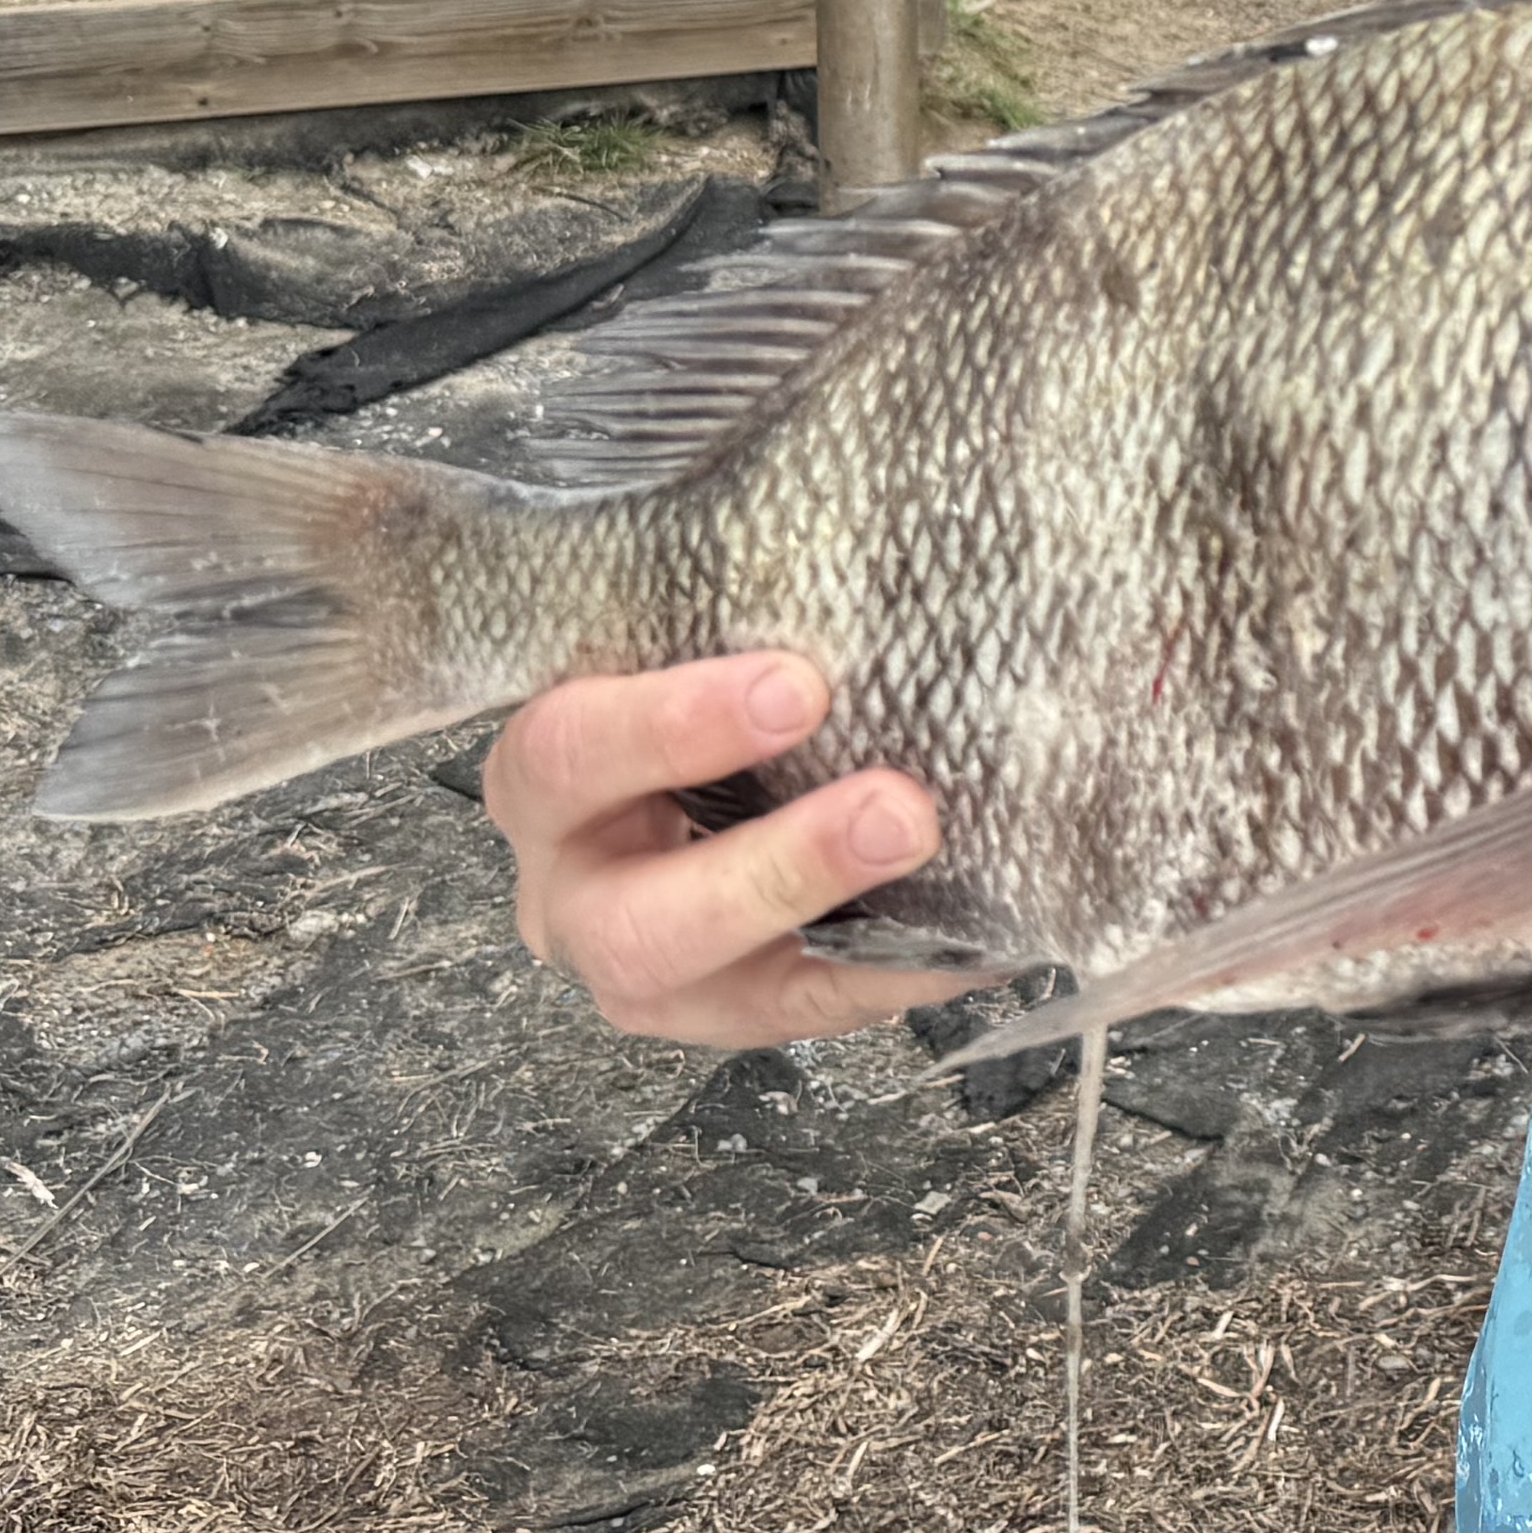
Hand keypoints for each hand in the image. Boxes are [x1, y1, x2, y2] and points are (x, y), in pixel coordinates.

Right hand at [481, 654, 994, 1048]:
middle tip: (898, 805)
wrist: (697, 778)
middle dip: (775, 868)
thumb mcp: (682, 647)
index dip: (674, 726)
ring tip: (934, 854)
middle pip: (634, 920)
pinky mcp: (735, 1013)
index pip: (568, 753)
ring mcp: (647, 972)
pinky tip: (985, 923)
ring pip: (710, 987)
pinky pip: (815, 1010)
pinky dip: (904, 969)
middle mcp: (574, 891)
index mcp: (546, 779)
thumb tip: (886, 519)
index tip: (802, 684)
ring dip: (835, 927)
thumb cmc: (701, 687)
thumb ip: (738, 613)